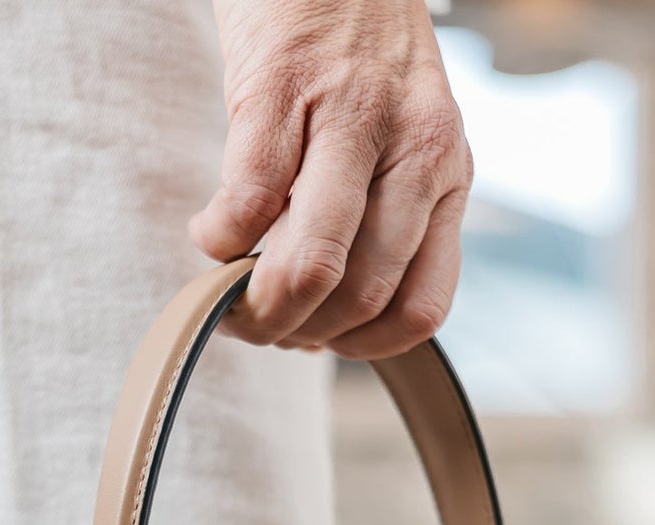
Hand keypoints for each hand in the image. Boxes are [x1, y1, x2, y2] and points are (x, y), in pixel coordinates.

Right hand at [191, 0, 471, 357]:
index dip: (359, 347)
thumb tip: (328, 312)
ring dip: (259, 304)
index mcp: (445, 170)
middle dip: (298, 333)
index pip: (421, 307)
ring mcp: (347, 115)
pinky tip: (208, 232)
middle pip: (361, 295)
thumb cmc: (356, 47)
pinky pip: (248, 203)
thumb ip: (389, 213)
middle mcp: (412, 146)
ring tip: (229, 297)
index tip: (320, 341)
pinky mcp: (279, 88)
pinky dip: (217, 240)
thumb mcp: (406, 133)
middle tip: (260, 325)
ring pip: (311, 264)